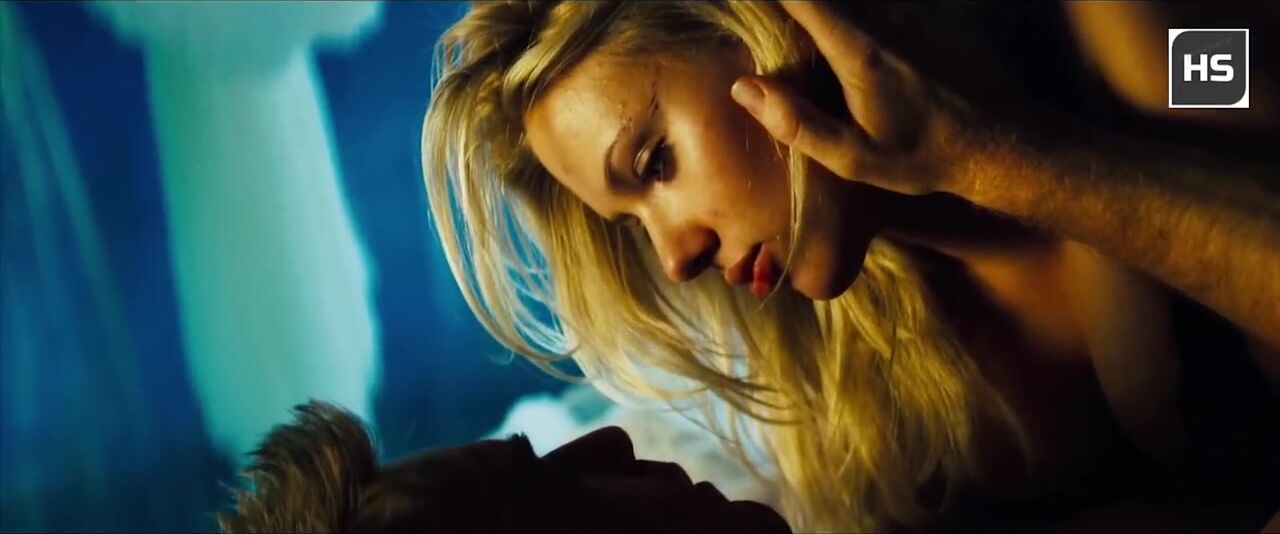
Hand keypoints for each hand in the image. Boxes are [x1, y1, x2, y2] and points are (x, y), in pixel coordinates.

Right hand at [730, 1, 992, 196]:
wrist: (1004, 143)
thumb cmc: (925, 156)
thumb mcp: (855, 158)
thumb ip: (797, 123)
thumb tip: (744, 87)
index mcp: (859, 51)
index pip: (803, 0)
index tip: (743, 2)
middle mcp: (888, 20)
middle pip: (828, 0)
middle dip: (800, 8)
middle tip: (776, 21)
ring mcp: (915, 13)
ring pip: (861, 3)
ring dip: (830, 13)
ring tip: (806, 26)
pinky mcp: (937, 14)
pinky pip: (889, 8)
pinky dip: (869, 14)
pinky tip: (872, 74)